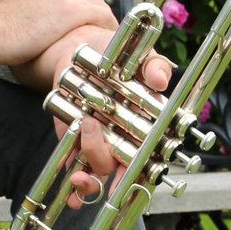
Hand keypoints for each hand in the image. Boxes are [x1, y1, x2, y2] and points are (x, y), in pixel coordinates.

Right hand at [0, 0, 116, 72]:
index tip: (82, 23)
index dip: (83, 7)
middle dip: (93, 16)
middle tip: (91, 35)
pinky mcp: (77, 9)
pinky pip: (104, 19)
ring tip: (97, 43)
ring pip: (100, 8)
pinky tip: (101, 44)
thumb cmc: (1, 20)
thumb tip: (46, 2)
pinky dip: (105, 31)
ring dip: (100, 25)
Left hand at [58, 41, 173, 209]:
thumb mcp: (141, 58)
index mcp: (149, 125)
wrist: (85, 48)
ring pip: (99, 171)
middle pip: (124, 170)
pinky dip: (73, 178)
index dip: (146, 171)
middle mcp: (126, 139)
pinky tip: (71, 179)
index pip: (152, 156)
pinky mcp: (78, 141)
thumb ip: (154, 67)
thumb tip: (159, 80)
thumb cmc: (120, 56)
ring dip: (91, 178)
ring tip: (82, 164)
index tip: (137, 176)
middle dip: (116, 182)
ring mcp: (101, 142)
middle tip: (108, 175)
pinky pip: (76, 166)